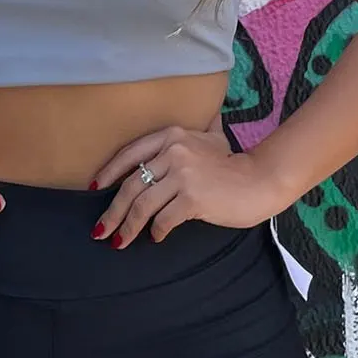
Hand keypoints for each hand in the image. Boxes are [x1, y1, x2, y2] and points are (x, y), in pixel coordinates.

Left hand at [88, 118, 282, 246]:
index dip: (108, 173)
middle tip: (101, 230)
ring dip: (127, 228)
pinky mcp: (192, 198)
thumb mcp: (211, 138)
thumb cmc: (235, 165)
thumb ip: (196, 131)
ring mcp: (183, 175)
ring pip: (142, 205)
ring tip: (120, 241)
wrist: (262, 180)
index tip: (95, 189)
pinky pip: (163, 219)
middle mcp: (174, 152)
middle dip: (112, 212)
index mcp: (172, 135)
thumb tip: (200, 116)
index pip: (130, 154)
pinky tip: (155, 238)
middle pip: (130, 185)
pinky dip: (155, 231)